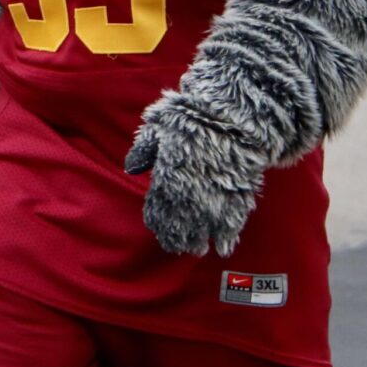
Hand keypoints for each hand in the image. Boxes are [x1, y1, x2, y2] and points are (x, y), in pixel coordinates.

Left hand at [125, 92, 266, 256]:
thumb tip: (131, 168)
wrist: (232, 118)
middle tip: (177, 246)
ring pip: (201, 234)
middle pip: (177, 231)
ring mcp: (211, 203)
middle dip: (175, 240)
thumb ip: (143, 150)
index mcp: (165, 183)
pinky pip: (230, 230)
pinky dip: (226, 242)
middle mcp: (186, 199)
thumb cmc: (193, 117)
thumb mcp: (159, 128)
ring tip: (198, 248)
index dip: (157, 225)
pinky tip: (224, 248)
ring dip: (197, 243)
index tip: (159, 229)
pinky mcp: (236, 201)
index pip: (155, 215)